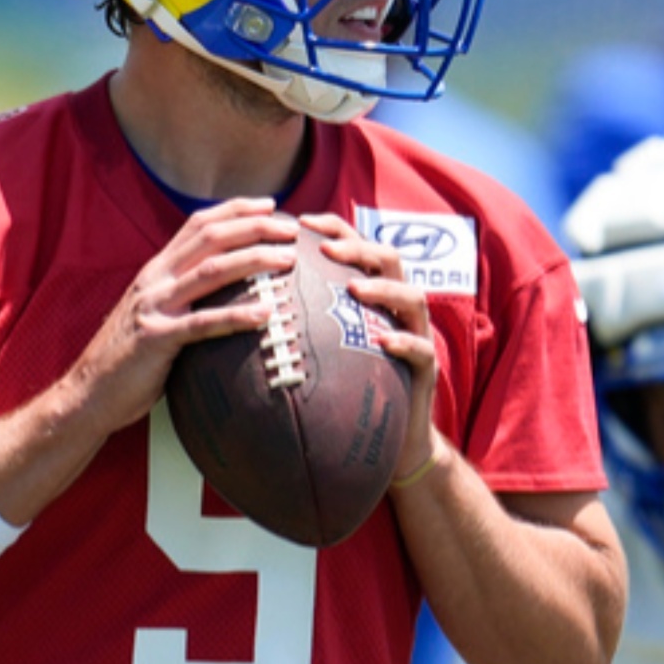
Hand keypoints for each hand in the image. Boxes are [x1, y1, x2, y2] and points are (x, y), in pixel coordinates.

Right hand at [66, 198, 298, 435]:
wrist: (88, 392)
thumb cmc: (130, 357)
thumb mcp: (156, 312)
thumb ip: (183, 295)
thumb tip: (226, 289)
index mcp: (157, 270)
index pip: (198, 224)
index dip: (236, 210)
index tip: (270, 205)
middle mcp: (156, 280)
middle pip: (210, 237)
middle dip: (255, 227)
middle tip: (292, 229)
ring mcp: (156, 307)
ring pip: (211, 271)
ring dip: (253, 260)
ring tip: (286, 259)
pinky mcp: (157, 338)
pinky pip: (203, 323)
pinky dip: (237, 316)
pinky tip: (266, 314)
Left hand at [298, 213, 442, 482]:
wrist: (389, 442)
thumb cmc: (345, 392)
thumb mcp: (319, 351)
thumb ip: (295, 323)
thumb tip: (236, 305)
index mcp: (372, 294)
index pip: (357, 247)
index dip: (333, 228)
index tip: (299, 221)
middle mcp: (397, 308)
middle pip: (389, 259)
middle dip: (358, 248)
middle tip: (325, 250)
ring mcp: (416, 336)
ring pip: (412, 298)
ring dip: (384, 289)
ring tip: (354, 288)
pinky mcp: (427, 370)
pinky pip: (423, 350)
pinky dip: (404, 341)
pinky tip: (383, 341)